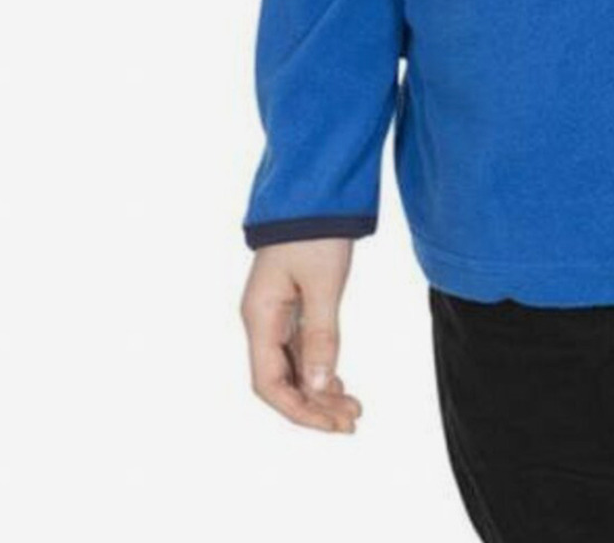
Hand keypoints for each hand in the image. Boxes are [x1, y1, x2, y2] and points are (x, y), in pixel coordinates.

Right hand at [241, 238, 364, 432]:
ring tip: (353, 409)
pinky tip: (338, 383)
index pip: (269, 384)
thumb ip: (321, 335)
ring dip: (319, 391)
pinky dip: (320, 368)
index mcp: (259, 317)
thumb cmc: (315, 231)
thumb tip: (319, 388)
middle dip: (314, 406)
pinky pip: (300, 349)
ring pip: (293, 367)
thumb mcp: (323, 283)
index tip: (332, 424)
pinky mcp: (291, 303)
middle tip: (352, 422)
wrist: (314, 189)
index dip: (299, 410)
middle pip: (281, 381)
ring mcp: (275, 312)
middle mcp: (262, 320)